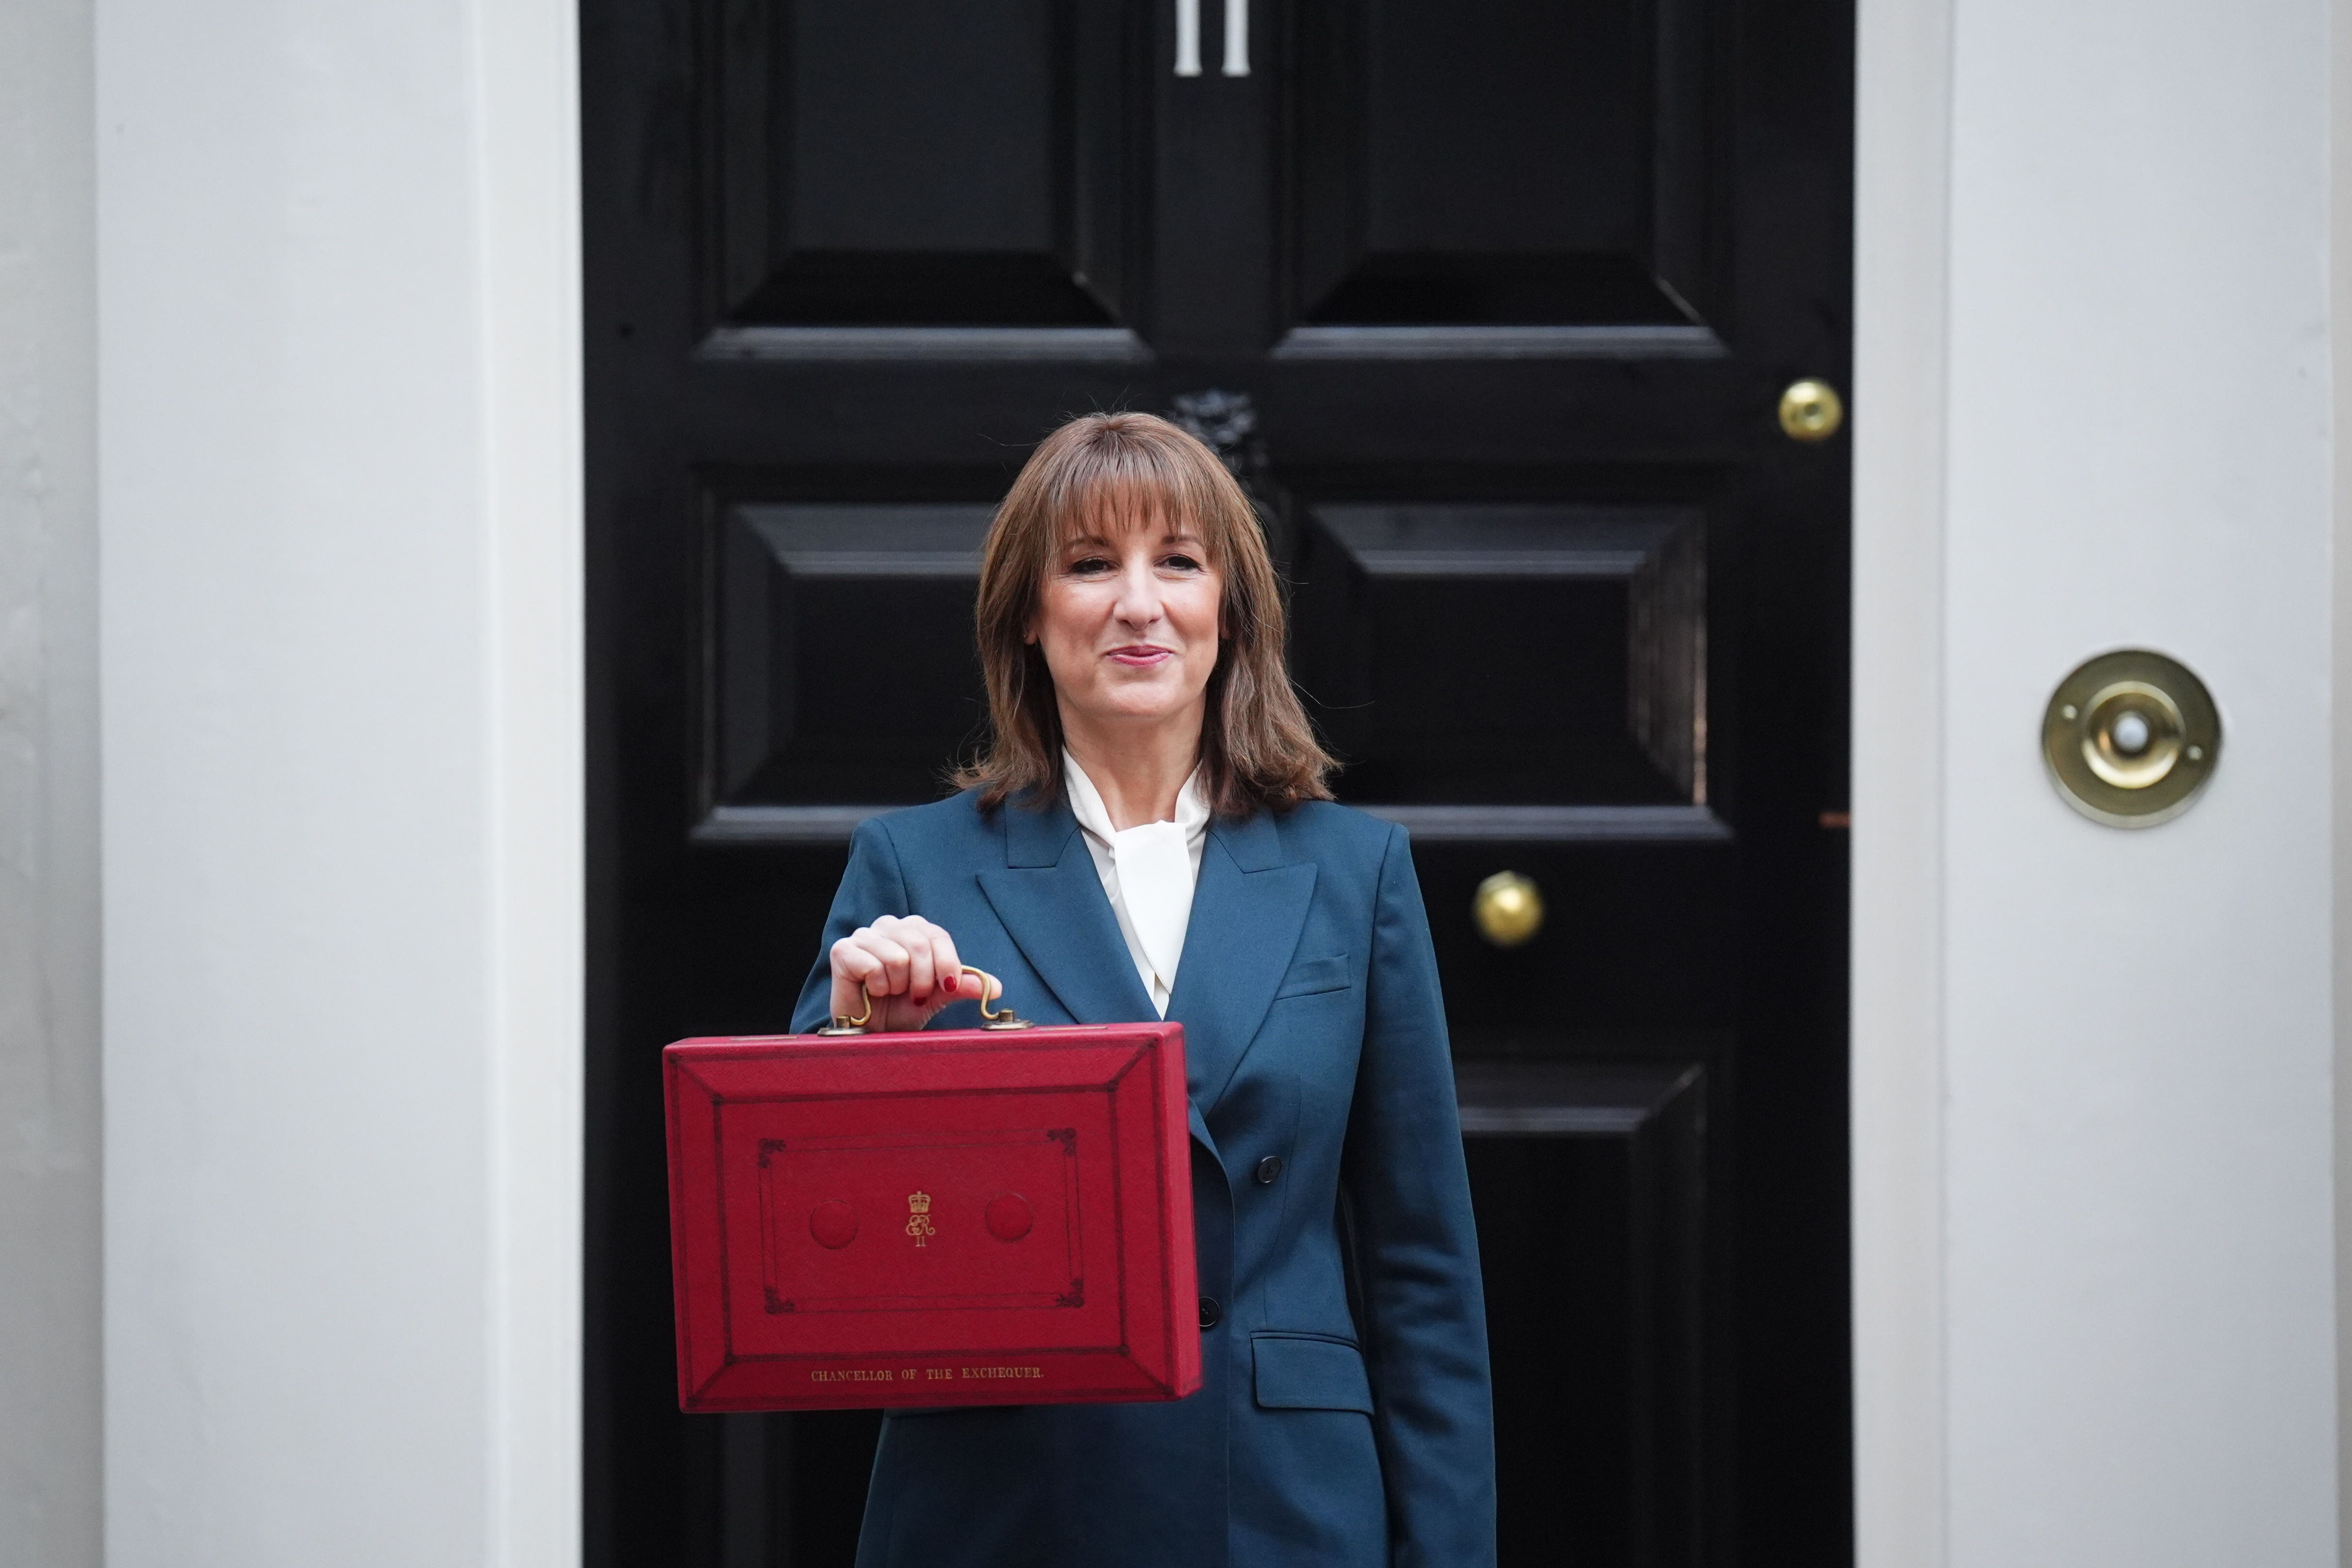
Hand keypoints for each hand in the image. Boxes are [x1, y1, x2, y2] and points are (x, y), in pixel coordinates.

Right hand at [826, 915, 992, 1031]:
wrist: (871, 1033)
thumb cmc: (901, 1010)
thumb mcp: (937, 997)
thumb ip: (962, 986)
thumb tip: (995, 987)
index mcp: (914, 930)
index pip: (938, 936)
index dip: (947, 964)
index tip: (948, 987)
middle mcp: (889, 926)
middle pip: (919, 944)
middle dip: (922, 980)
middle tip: (913, 996)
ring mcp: (864, 936)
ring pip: (896, 957)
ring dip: (897, 986)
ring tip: (889, 993)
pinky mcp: (843, 950)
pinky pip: (872, 965)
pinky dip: (877, 986)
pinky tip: (871, 991)